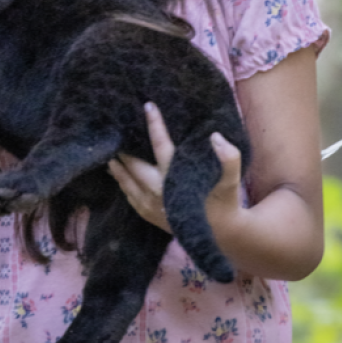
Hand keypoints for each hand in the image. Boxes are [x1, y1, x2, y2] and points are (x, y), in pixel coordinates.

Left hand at [108, 101, 243, 240]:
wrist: (222, 235)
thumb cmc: (225, 203)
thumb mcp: (232, 182)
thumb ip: (229, 159)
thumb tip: (215, 136)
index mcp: (176, 180)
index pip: (162, 146)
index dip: (155, 125)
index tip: (148, 106)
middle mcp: (159, 193)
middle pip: (134, 167)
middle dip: (124, 151)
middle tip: (114, 133)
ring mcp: (152, 207)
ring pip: (127, 184)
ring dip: (117, 169)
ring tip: (109, 155)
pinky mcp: (150, 217)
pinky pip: (130, 199)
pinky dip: (122, 185)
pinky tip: (118, 177)